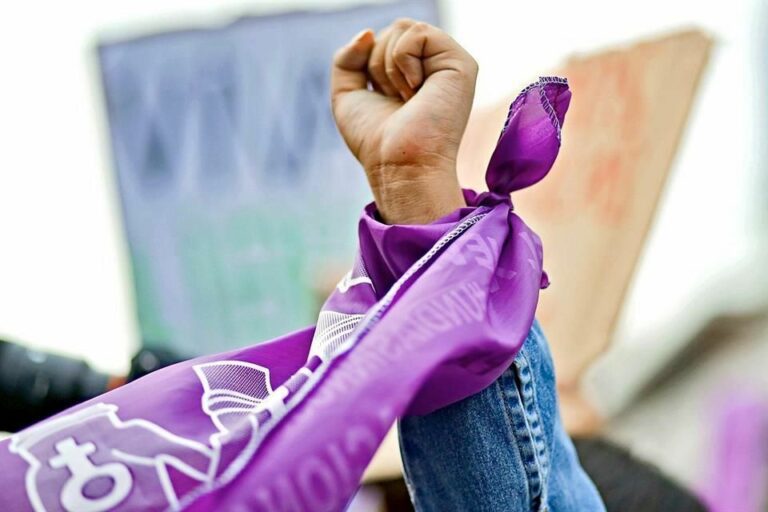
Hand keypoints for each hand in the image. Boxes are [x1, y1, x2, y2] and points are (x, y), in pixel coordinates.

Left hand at [331, 19, 477, 223]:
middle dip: (377, 66)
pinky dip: (403, 61)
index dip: (369, 67)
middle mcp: (433, 66)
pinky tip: (416, 92)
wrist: (398, 164)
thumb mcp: (347, 96)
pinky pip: (417, 32)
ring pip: (402, 28)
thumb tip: (368, 32)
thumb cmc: (375, 140)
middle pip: (391, 30)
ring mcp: (449, 64)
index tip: (384, 102)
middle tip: (396, 102)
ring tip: (407, 99)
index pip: (381, 41)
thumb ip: (347, 59)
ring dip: (389, 68)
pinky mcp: (461, 63)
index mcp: (413, 73)